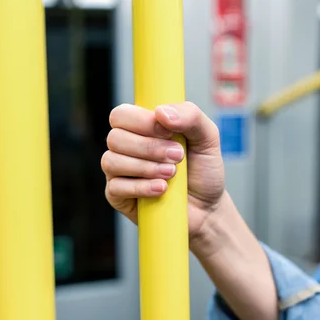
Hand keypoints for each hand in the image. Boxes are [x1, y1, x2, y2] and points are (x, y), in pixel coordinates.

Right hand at [101, 102, 224, 242]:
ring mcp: (119, 173)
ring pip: (112, 161)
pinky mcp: (118, 196)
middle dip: (149, 147)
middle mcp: (125, 148)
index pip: (122, 115)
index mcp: (141, 128)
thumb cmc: (203, 170)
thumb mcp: (207, 137)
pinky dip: (141, 187)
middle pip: (115, 138)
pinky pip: (115, 187)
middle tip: (177, 156)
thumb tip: (161, 112)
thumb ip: (190, 116)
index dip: (142, 121)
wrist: (208, 207)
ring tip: (171, 174)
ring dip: (145, 167)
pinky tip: (161, 189)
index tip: (169, 132)